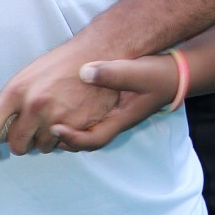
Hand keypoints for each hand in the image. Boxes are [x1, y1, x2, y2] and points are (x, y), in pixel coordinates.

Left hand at [0, 43, 123, 158]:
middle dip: (23, 143)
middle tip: (32, 132)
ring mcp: (55, 118)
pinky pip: (63, 146)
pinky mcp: (76, 126)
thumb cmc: (59, 65)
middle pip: (17, 145)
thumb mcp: (26, 77)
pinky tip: (70, 118)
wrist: (95, 57)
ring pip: (42, 147)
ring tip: (56, 117)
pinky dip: (65, 138)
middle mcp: (33, 106)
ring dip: (47, 139)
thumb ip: (11, 102)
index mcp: (15, 91)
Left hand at [49, 55, 180, 142]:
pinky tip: (55, 107)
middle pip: (83, 142)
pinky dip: (69, 118)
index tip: (55, 128)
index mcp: (120, 120)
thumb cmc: (158, 75)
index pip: (94, 140)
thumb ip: (114, 73)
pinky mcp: (106, 109)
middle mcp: (113, 123)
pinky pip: (84, 120)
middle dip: (60, 140)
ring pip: (82, 133)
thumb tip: (85, 72)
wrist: (173, 75)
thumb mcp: (138, 71)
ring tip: (41, 120)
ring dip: (62, 130)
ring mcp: (109, 117)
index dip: (73, 139)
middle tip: (40, 128)